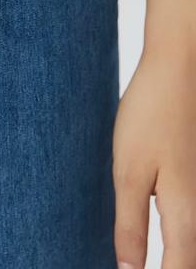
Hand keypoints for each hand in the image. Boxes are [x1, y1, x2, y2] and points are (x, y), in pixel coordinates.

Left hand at [113, 31, 195, 268]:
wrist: (179, 69)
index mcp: (186, 215)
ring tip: (139, 251)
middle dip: (166, 263)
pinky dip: (176, 229)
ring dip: (172, 250)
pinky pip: (188, 216)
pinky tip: (156, 225)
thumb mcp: (129, 172)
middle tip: (129, 262)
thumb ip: (130, 224)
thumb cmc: (151, 117)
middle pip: (186, 256)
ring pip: (188, 238)